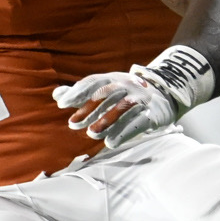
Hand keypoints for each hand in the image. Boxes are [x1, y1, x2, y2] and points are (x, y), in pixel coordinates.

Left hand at [53, 72, 176, 148]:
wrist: (163, 94)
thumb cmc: (125, 93)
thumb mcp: (104, 88)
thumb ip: (81, 93)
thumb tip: (57, 95)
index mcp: (112, 77)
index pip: (93, 82)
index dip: (77, 92)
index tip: (62, 104)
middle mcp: (126, 84)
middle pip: (106, 94)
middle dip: (88, 109)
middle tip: (72, 124)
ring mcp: (140, 98)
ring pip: (122, 108)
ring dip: (105, 121)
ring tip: (91, 134)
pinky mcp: (152, 114)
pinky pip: (138, 122)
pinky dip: (124, 132)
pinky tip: (110, 143)